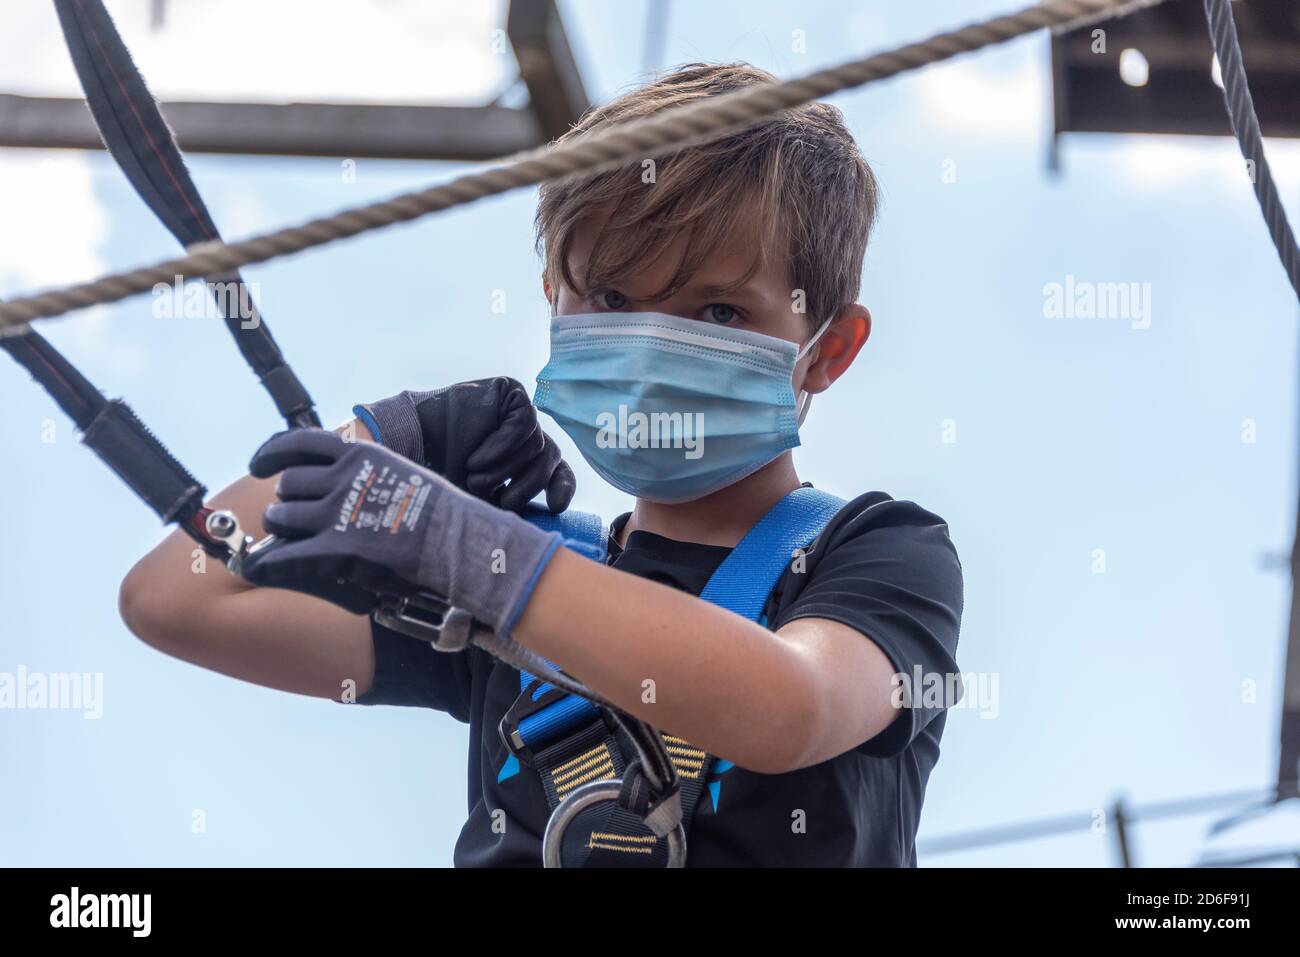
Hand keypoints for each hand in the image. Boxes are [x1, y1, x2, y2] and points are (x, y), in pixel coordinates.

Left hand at [241, 429, 561, 633]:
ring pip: (281, 518)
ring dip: (280, 530)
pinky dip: (266, 564)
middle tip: (292, 517)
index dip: (270, 454)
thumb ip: (367, 471)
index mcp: (359, 454)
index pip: (298, 442)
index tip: (259, 466)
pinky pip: (284, 557)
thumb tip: (341, 478)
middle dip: (286, 501)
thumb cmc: (439, 513)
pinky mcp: (337, 551)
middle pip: (288, 484)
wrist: (460, 543)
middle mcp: (343, 479)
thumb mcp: (400, 473)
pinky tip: (258, 569)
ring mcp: (338, 514)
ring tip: (290, 539)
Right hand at [355, 377, 574, 512]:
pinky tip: (478, 457)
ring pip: (537, 443)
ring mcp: (518, 411)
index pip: (558, 470)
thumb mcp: (485, 497)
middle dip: (529, 485)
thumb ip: (514, 502)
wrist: (413, 446)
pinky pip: (524, 422)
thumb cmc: (445, 473)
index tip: (557, 507)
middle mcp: (525, 434)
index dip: (562, 486)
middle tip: (504, 502)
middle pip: (549, 458)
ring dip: (506, 468)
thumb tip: (544, 522)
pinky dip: (503, 445)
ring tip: (474, 474)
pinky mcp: (510, 392)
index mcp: (525, 457)